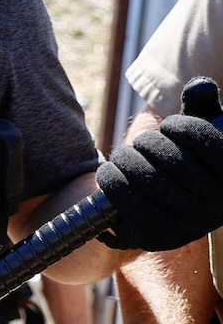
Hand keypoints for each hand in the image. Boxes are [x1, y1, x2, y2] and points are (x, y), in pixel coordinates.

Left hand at [96, 113, 222, 252]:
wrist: (168, 213)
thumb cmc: (187, 164)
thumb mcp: (202, 135)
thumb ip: (203, 107)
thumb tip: (198, 86)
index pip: (205, 141)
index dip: (180, 126)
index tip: (169, 125)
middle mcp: (213, 206)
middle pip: (169, 156)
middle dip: (148, 141)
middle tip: (143, 143)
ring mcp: (184, 225)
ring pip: (142, 173)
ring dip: (125, 157)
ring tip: (125, 156)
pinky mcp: (154, 237)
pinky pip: (123, 197)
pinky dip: (110, 178)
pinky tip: (111, 172)